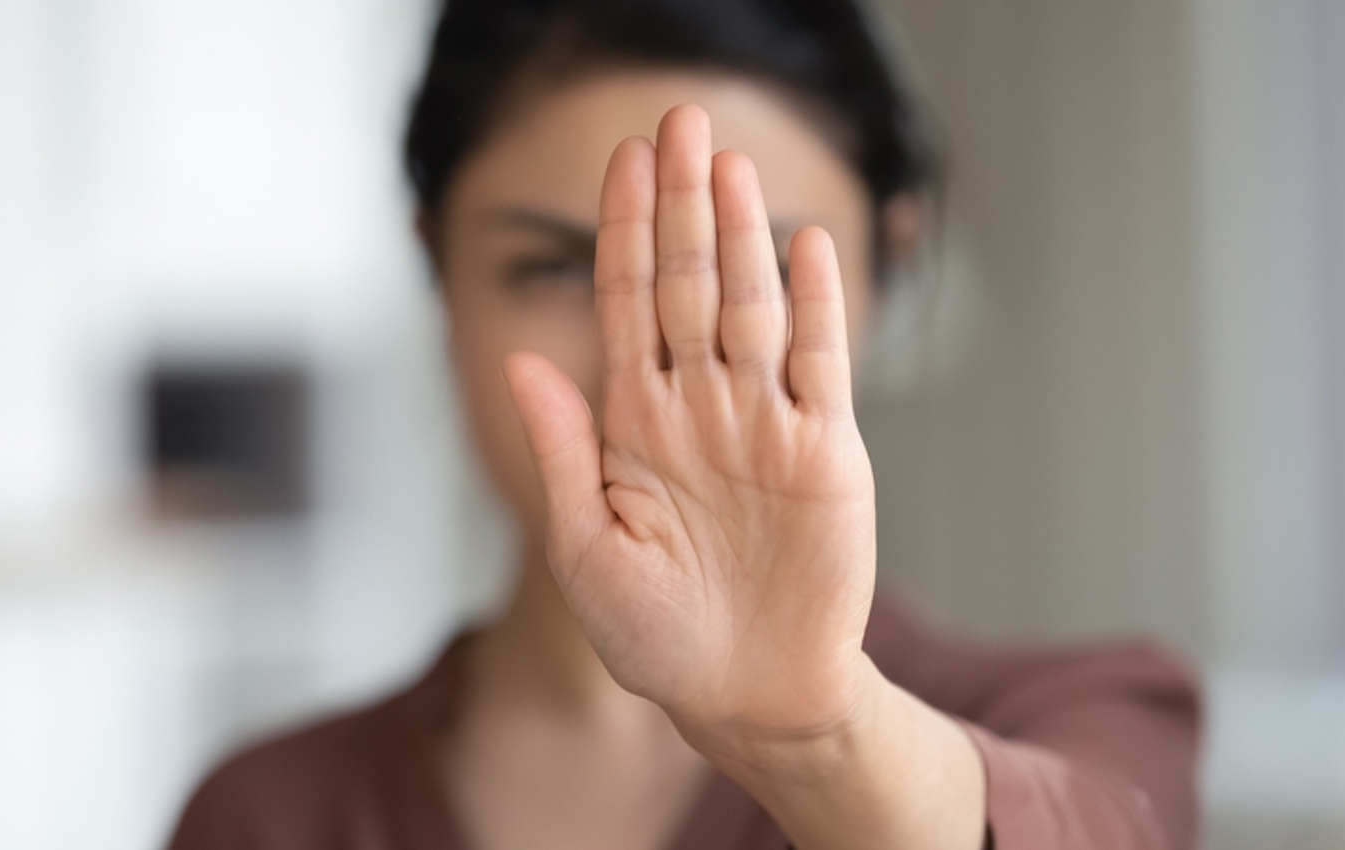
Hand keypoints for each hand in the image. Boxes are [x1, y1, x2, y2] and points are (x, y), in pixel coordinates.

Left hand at [502, 104, 878, 748]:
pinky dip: (813, 303)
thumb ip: (561, 451)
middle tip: (679, 118)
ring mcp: (763, 422)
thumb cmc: (656, 638)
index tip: (622, 159)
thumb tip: (520, 359)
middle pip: (689, 282)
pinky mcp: (824, 451)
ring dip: (741, 233)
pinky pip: (818, 362)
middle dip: (680, 203)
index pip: (626, 304)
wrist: (749, 696)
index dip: (624, 231)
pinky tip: (803, 245)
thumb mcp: (586, 549)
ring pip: (750, 305)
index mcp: (634, 423)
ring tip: (728, 161)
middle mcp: (698, 406)